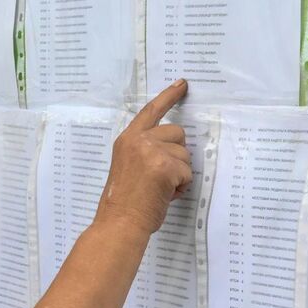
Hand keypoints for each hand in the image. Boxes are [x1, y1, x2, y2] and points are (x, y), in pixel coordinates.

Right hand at [96, 79, 192, 236]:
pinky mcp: (165, 166)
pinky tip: (165, 195)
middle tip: (162, 176)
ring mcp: (152, 151)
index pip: (151, 111)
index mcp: (127, 139)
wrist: (119, 224)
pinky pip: (187, 172)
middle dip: (178, 153)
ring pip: (184, 155)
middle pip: (177, 132)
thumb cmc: (124, 203)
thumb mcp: (127, 166)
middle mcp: (138, 140)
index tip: (182, 84)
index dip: (168, 97)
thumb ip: (144, 151)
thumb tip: (171, 148)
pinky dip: (181, 186)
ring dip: (179, 173)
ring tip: (160, 189)